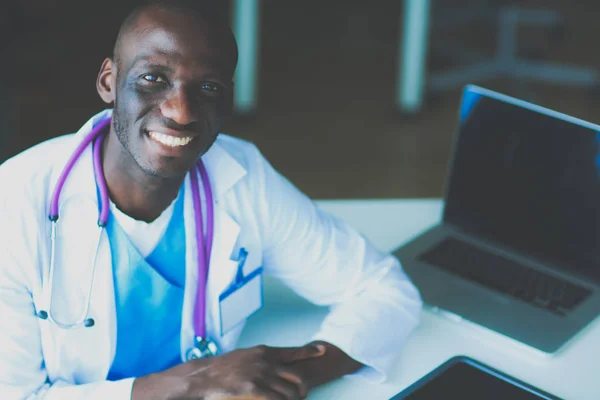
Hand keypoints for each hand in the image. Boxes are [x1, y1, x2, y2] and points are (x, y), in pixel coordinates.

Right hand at [132, 344, 325, 399]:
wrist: (203, 375)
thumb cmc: (223, 367)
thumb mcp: (245, 356)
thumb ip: (262, 358)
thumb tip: (273, 361)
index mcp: (264, 351)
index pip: (293, 352)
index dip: (310, 352)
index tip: (323, 350)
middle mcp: (266, 361)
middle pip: (297, 375)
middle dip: (303, 387)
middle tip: (302, 394)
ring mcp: (261, 375)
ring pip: (289, 391)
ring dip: (292, 399)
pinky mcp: (255, 389)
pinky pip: (277, 399)